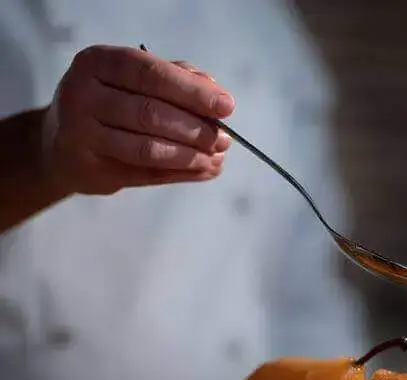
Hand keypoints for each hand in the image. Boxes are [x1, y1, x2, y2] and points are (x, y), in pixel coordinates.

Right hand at [41, 45, 234, 195]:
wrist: (62, 144)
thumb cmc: (110, 104)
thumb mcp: (135, 81)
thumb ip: (176, 78)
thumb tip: (214, 91)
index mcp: (98, 62)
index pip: (150, 74)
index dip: (191, 91)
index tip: (226, 107)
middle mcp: (83, 93)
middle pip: (151, 113)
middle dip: (196, 129)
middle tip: (224, 140)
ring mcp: (81, 133)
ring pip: (147, 148)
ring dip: (190, 155)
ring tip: (216, 157)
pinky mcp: (89, 167)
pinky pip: (143, 173)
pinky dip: (179, 173)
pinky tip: (202, 170)